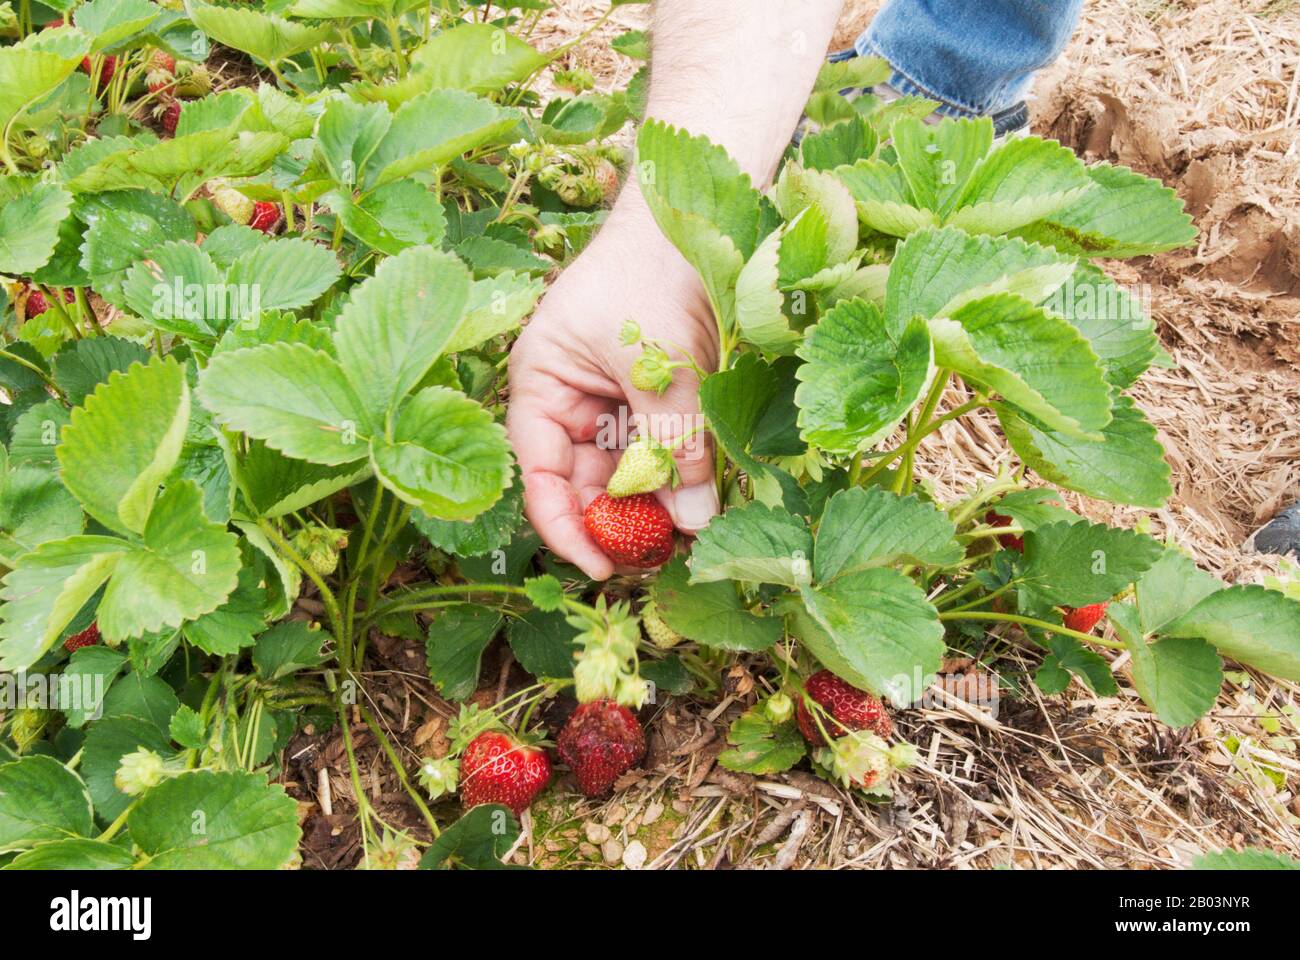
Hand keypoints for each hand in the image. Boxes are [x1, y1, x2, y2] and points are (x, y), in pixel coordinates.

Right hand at [507, 203, 720, 579]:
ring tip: (692, 533)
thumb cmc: (652, 273)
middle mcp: (570, 399)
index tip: (601, 568)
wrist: (694, 212)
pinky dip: (679, 473)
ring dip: (656, 502)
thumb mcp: (663, 366)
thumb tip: (693, 523)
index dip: (565, 527)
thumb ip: (676, 444)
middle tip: (664, 559)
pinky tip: (703, 498)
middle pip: (585, 481)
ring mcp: (612, 398)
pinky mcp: (654, 395)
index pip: (539, 476)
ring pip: (627, 470)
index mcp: (541, 386)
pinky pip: (659, 447)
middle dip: (621, 522)